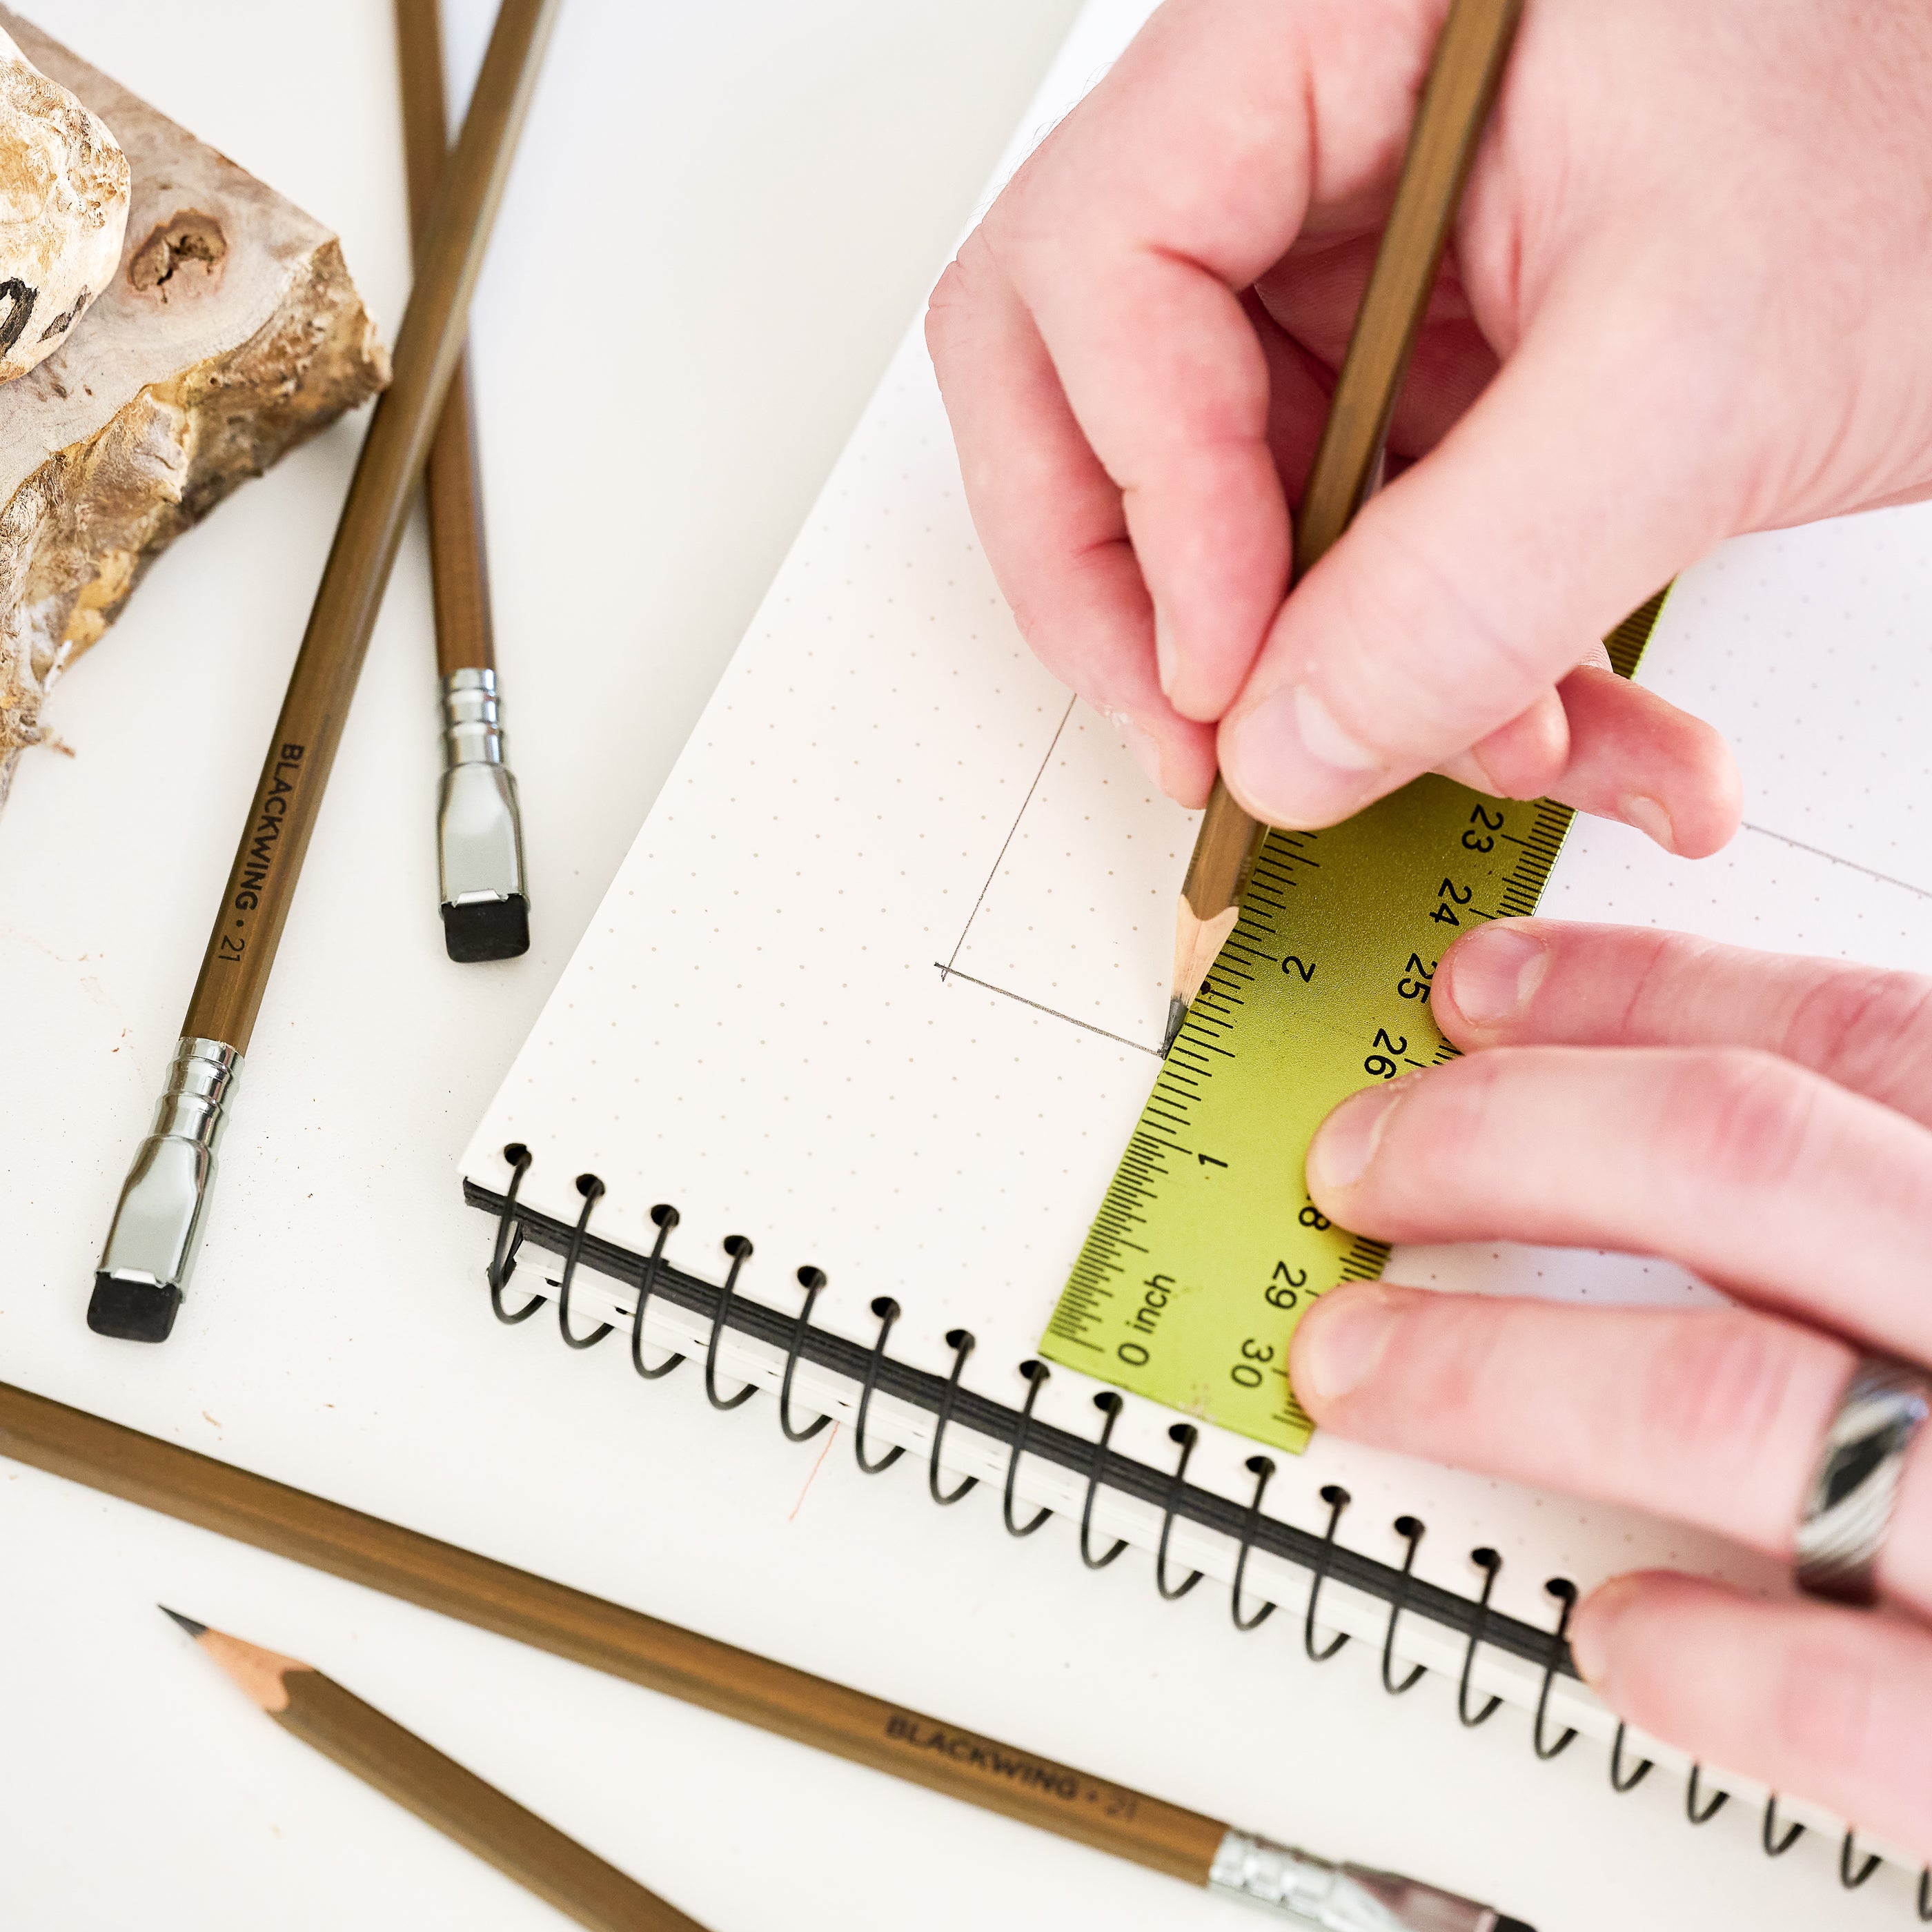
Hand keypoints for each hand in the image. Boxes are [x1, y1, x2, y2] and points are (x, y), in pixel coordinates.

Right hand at [927, 0, 1931, 846]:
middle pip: (1084, 384)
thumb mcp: (1701, 376)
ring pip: (1229, 499)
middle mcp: (1317, 130)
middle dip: (1147, 598)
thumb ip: (1466, 584)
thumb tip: (1282, 747)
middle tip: (1211, 738)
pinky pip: (1357, 539)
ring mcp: (1364, 253)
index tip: (1225, 669)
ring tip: (1513, 745)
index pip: (1097, 265)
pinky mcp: (1428, 357)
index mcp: (1332, 21)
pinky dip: (1446, 659)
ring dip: (1348, 669)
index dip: (1138, 494)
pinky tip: (1560, 722)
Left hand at [1290, 918, 1931, 1854]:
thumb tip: (1712, 1086)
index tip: (1475, 992)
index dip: (1629, 994)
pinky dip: (1712, 1653)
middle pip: (1736, 1161)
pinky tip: (1613, 1628)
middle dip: (1500, 1143)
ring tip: (1362, 1364)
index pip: (1844, 1033)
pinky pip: (1870, 1696)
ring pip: (1730, 1397)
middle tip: (1360, 1162)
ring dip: (1496, 1369)